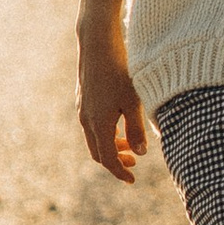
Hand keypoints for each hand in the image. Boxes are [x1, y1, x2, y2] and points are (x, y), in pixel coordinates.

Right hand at [77, 26, 146, 179]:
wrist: (97, 44)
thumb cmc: (120, 71)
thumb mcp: (133, 101)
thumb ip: (136, 129)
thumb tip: (140, 152)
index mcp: (99, 125)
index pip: (108, 159)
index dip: (120, 172)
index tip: (132, 180)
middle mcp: (87, 120)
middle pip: (98, 152)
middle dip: (115, 161)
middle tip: (133, 163)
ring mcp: (83, 109)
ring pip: (94, 138)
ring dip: (111, 146)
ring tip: (130, 144)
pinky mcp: (83, 99)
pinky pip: (92, 125)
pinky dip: (105, 132)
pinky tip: (120, 124)